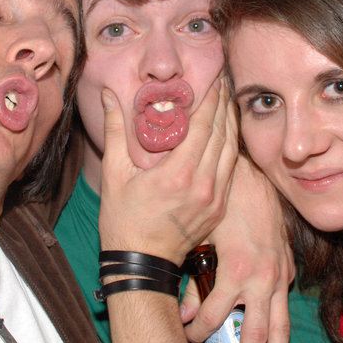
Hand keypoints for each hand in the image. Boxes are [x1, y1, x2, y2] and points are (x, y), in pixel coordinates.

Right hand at [98, 79, 237, 264]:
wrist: (141, 262)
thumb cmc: (123, 219)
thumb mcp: (114, 172)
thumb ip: (115, 130)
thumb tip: (110, 94)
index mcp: (178, 173)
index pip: (204, 125)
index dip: (211, 99)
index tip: (213, 79)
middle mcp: (203, 184)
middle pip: (222, 134)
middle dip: (224, 105)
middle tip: (224, 82)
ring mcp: (215, 197)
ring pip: (232, 151)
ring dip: (231, 124)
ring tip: (228, 102)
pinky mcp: (219, 207)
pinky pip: (231, 170)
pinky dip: (231, 147)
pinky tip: (228, 134)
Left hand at [181, 156, 292, 342]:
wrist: (253, 179)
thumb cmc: (224, 206)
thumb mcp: (203, 241)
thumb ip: (195, 282)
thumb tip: (184, 314)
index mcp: (237, 273)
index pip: (212, 318)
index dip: (197, 331)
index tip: (188, 334)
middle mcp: (262, 279)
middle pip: (256, 334)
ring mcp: (279, 275)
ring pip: (280, 324)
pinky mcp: (288, 268)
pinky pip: (284, 300)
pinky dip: (278, 316)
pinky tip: (272, 328)